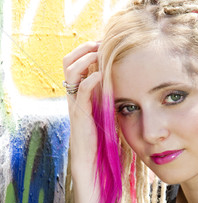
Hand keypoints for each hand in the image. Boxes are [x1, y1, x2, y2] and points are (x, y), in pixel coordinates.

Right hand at [62, 41, 101, 179]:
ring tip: (97, 51)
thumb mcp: (105, 111)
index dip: (86, 50)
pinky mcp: (80, 113)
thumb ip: (109, 96)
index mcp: (79, 93)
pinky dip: (89, 79)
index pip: (75, 63)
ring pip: (70, 71)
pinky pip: (80, 90)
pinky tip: (100, 74)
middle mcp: (73, 95)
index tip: (104, 43)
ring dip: (84, 57)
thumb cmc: (100, 138)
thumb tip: (124, 82)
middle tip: (99, 42)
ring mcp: (75, 103)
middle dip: (82, 48)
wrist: (91, 160)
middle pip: (67, 61)